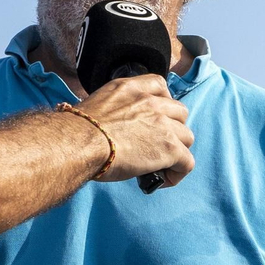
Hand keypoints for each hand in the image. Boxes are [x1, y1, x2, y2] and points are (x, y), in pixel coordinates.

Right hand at [76, 74, 194, 185]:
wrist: (79, 142)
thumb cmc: (78, 130)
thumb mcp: (96, 105)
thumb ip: (112, 109)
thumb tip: (111, 127)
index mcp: (130, 87)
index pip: (159, 85)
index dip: (162, 102)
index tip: (155, 117)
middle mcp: (151, 101)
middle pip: (180, 112)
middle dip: (172, 128)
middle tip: (156, 144)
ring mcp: (163, 124)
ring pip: (187, 137)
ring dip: (176, 150)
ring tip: (160, 165)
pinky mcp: (169, 147)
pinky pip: (187, 162)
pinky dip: (177, 173)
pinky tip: (163, 179)